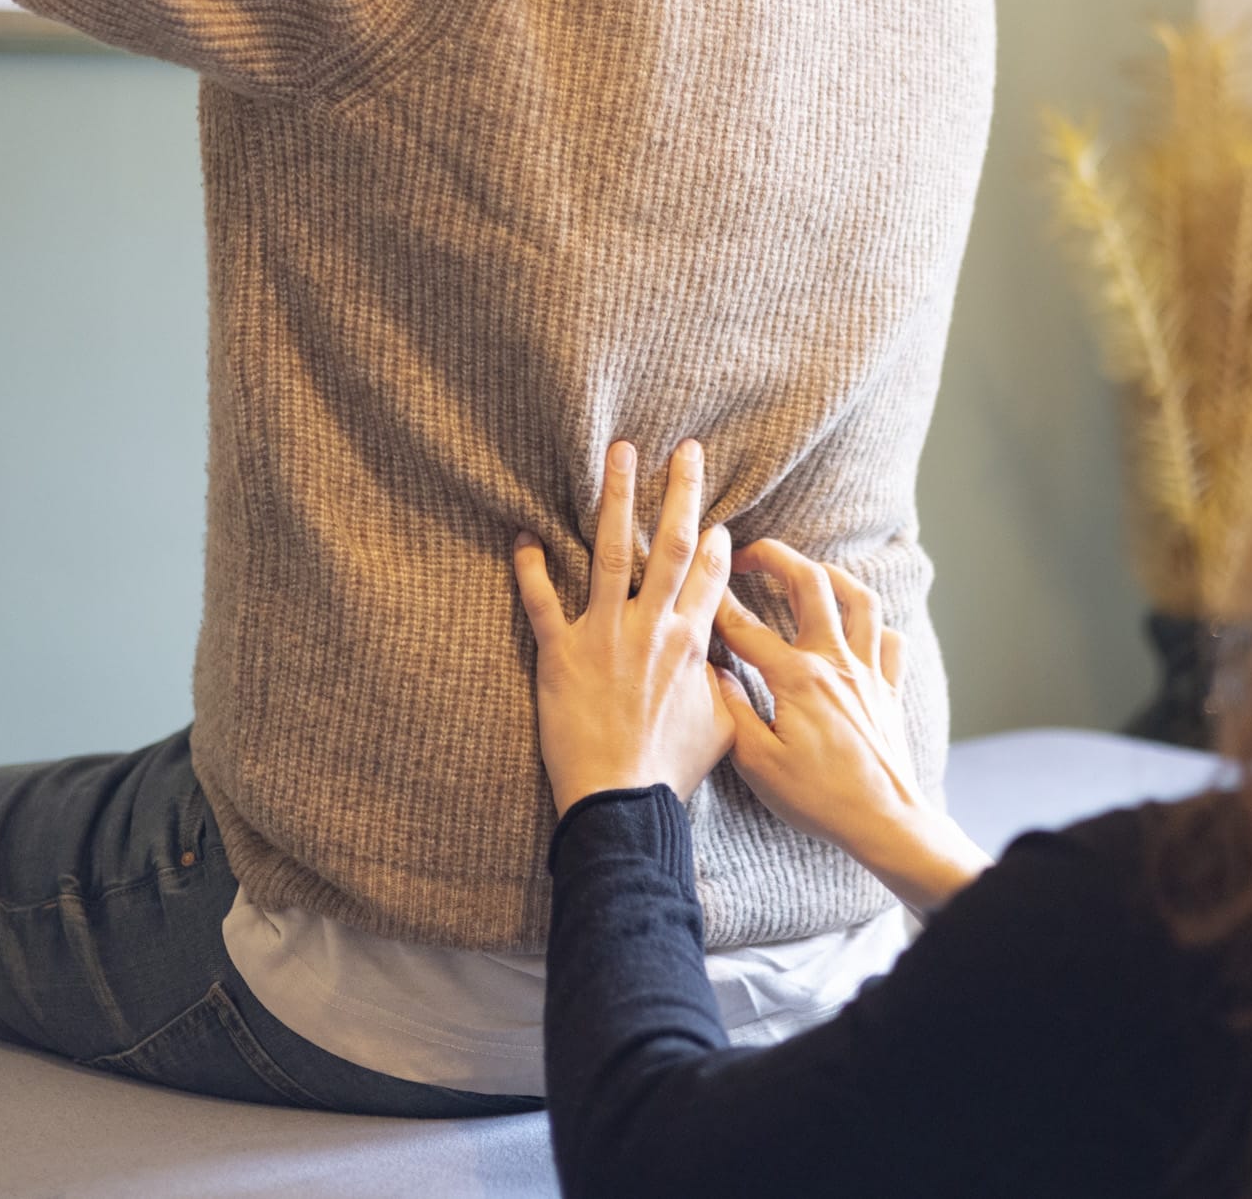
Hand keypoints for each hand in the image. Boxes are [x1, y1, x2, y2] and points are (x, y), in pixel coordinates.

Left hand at [517, 441, 738, 818]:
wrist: (622, 801)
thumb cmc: (671, 771)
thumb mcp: (721, 728)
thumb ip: (725, 688)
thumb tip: (729, 669)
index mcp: (692, 643)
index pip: (710, 576)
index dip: (716, 542)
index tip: (718, 517)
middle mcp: (651, 628)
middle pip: (672, 545)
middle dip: (682, 492)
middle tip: (687, 449)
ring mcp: (604, 636)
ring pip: (611, 553)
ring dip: (615, 499)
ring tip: (619, 454)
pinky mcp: (560, 653)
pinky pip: (541, 602)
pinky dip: (530, 568)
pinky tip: (523, 534)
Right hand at [715, 542, 990, 911]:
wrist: (884, 820)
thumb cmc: (819, 798)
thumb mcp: (757, 762)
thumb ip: (731, 711)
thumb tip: (710, 674)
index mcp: (797, 677)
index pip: (746, 626)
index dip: (716, 601)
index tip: (697, 583)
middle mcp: (835, 662)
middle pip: (810, 584)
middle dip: (776, 557)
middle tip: (748, 553)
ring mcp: (867, 672)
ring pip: (859, 599)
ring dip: (831, 575)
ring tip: (807, 571)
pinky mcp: (888, 689)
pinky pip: (890, 641)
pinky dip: (874, 626)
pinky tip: (857, 628)